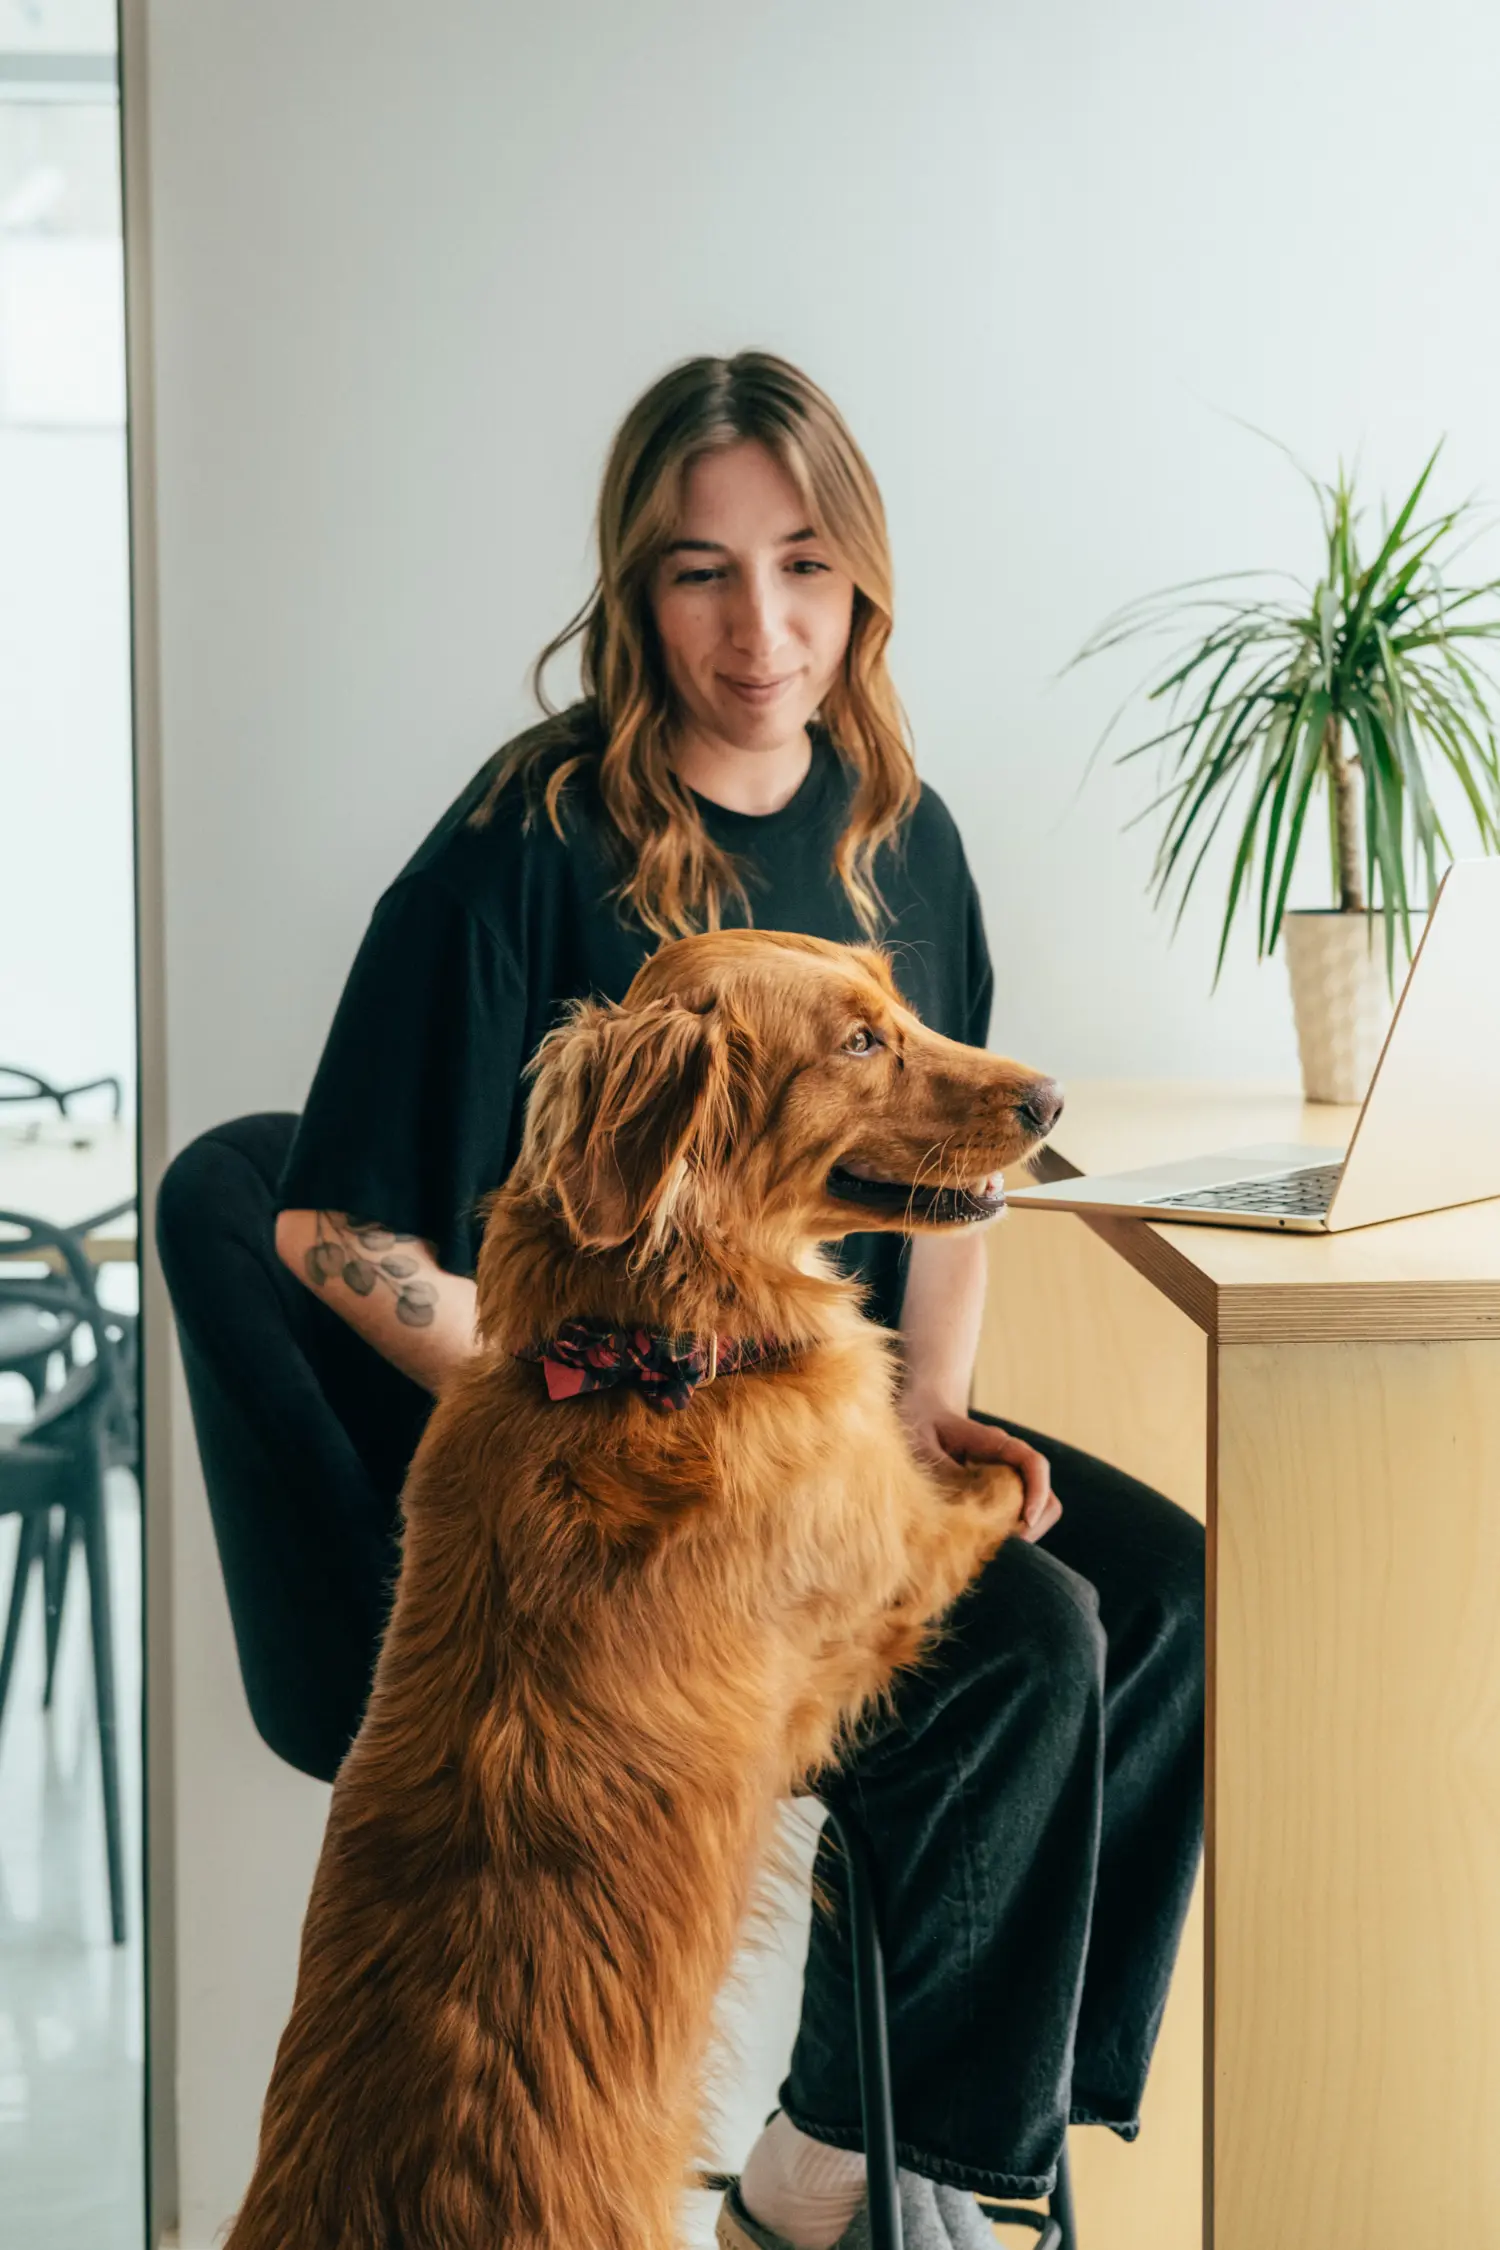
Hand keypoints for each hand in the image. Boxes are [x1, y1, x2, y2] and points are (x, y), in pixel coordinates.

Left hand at [899, 1394, 1061, 1543]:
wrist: (923, 1414)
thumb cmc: (921, 1425)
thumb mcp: (922, 1444)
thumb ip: (942, 1469)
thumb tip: (962, 1505)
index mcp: (994, 1442)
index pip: (1033, 1463)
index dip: (1037, 1492)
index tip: (1026, 1521)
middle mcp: (1010, 1462)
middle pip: (1046, 1496)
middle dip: (1032, 1525)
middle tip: (1002, 1547)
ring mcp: (1009, 1479)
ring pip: (1038, 1511)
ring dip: (1024, 1533)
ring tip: (991, 1547)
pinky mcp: (1000, 1495)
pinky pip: (1020, 1518)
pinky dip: (1010, 1535)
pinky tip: (982, 1542)